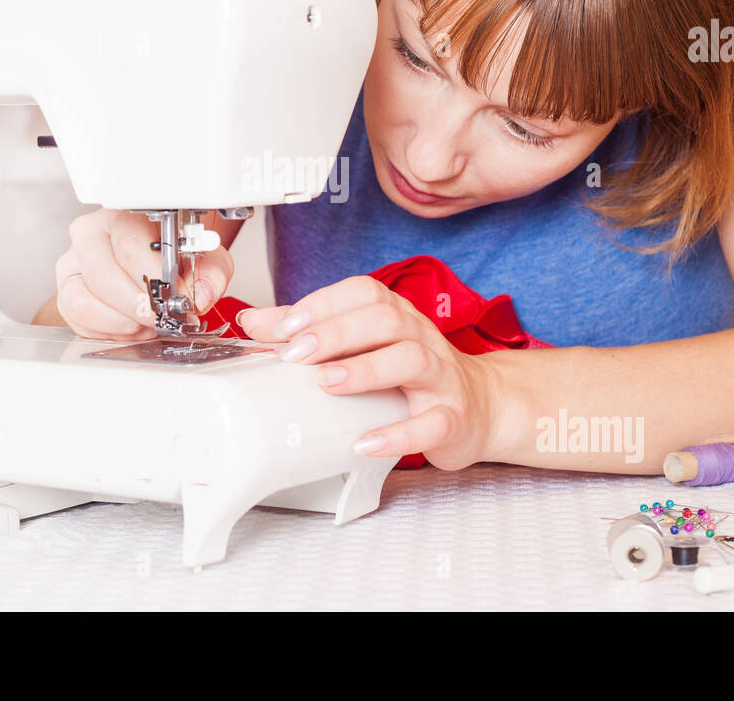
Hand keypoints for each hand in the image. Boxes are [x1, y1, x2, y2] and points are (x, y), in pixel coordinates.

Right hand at [52, 209, 234, 340]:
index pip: (131, 246)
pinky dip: (107, 332)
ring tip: (145, 325)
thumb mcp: (201, 254)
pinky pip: (76, 320)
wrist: (154, 254)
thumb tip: (202, 294)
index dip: (154, 278)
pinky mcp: (65, 294)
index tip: (174, 296)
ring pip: (81, 300)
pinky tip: (130, 328)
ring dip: (118, 322)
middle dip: (135, 305)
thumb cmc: (171, 250)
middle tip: (158, 318)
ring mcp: (73, 266)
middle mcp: (91, 237)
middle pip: (103, 275)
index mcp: (122, 217)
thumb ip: (210, 271)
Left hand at [238, 276, 498, 469]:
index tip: (285, 326)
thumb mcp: (363, 347)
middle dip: (337, 333)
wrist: (480, 407)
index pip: (365, 292)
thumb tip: (254, 321)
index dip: (324, 304)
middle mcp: (422, 338)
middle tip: (296, 354)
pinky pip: (433, 422)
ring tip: (328, 384)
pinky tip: (364, 441)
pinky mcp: (453, 418)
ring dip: (365, 370)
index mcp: (397, 316)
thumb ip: (311, 333)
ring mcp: (441, 377)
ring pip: (412, 360)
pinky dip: (398, 433)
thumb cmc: (411, 375)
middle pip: (386, 320)